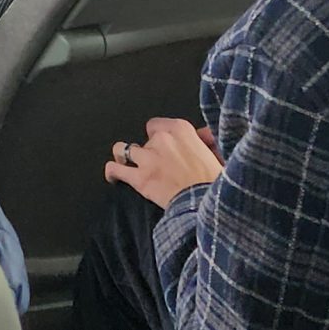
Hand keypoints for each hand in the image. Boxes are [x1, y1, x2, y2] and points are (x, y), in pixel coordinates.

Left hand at [105, 118, 222, 209]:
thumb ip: (206, 140)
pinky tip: (114, 177)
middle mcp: (161, 139)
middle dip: (149, 151)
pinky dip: (112, 172)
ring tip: (128, 165)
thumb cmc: (214, 182)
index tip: (164, 146)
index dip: (159, 136)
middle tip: (157, 164)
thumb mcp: (216, 154)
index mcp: (181, 129)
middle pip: (145, 140)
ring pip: (123, 149)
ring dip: (126, 157)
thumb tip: (203, 134)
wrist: (206, 204)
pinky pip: (115, 169)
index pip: (157, 124)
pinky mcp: (139, 178)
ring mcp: (148, 158)